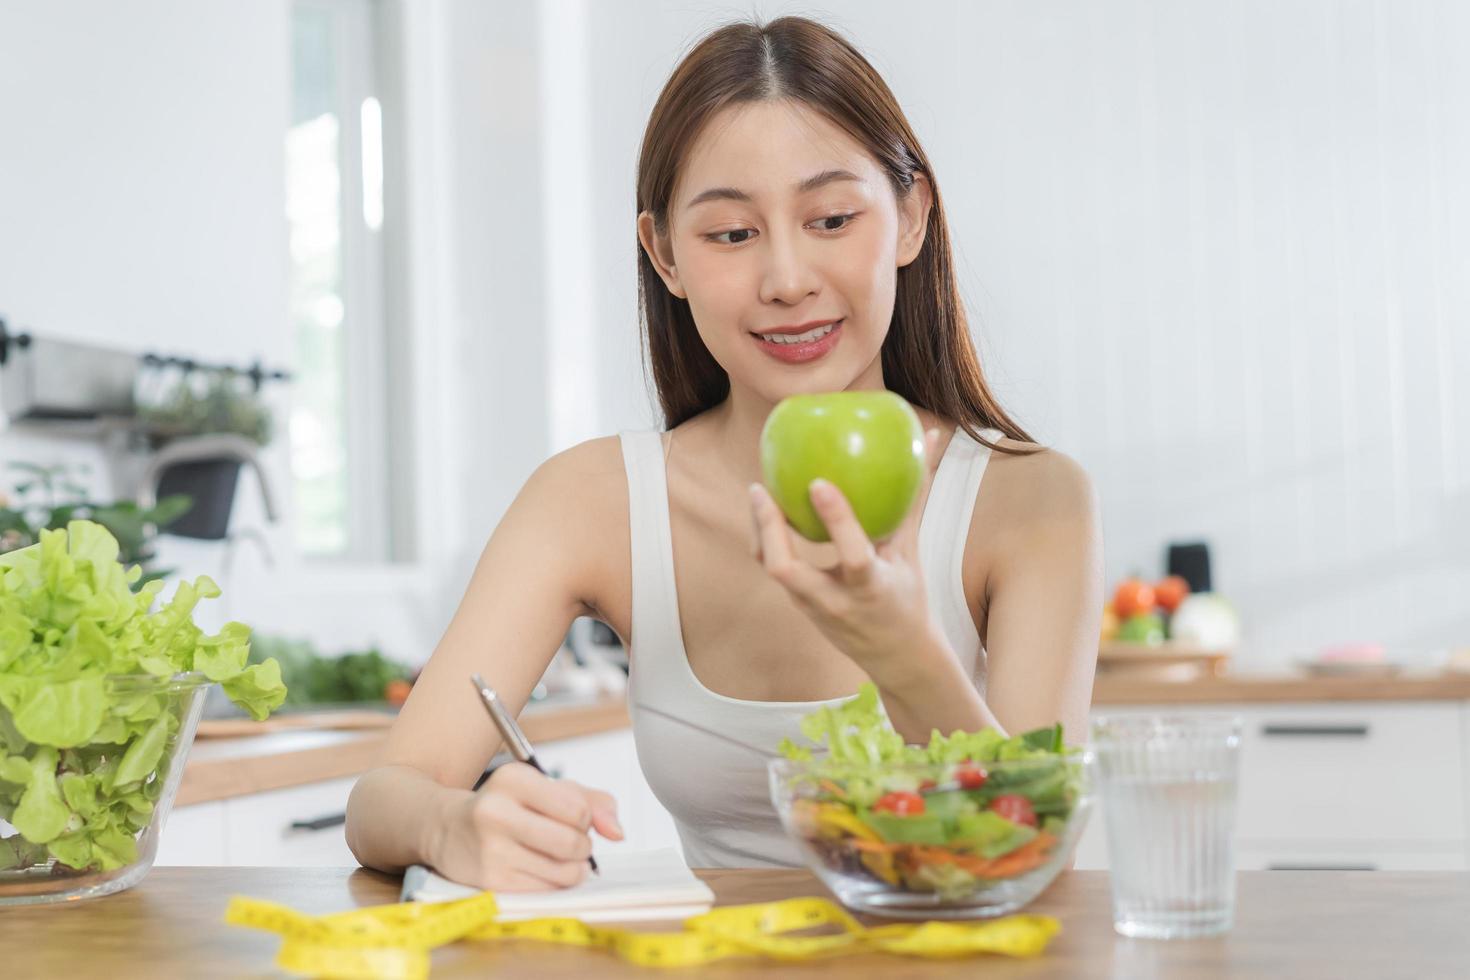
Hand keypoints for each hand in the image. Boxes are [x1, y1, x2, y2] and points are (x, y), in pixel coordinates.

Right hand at [429, 762, 622, 890]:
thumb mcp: (548, 789)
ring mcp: (490, 850)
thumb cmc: (508, 805)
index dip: (584, 818)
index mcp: (513, 779)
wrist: (448, 828)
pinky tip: (538, 870)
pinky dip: (553, 883)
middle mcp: (496, 812)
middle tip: (570, 842)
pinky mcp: (490, 881)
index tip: (571, 818)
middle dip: (582, 847)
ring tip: (555, 857)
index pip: (577, 809)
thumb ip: (595, 802)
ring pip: (564, 872)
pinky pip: (547, 891)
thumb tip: (618, 833)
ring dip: (572, 868)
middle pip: (573, 843)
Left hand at [748, 426, 949, 681]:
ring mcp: (811, 606)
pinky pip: (773, 568)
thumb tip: (929, 438)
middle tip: (761, 489)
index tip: (819, 483)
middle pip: (787, 570)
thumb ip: (915, 495)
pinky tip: (766, 508)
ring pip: (773, 569)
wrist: (894, 655)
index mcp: (872, 588)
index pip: (852, 555)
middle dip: (769, 530)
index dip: (835, 519)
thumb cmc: (907, 594)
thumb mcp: (912, 549)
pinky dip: (766, 539)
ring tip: (759, 492)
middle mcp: (836, 601)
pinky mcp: (798, 604)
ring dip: (760, 531)